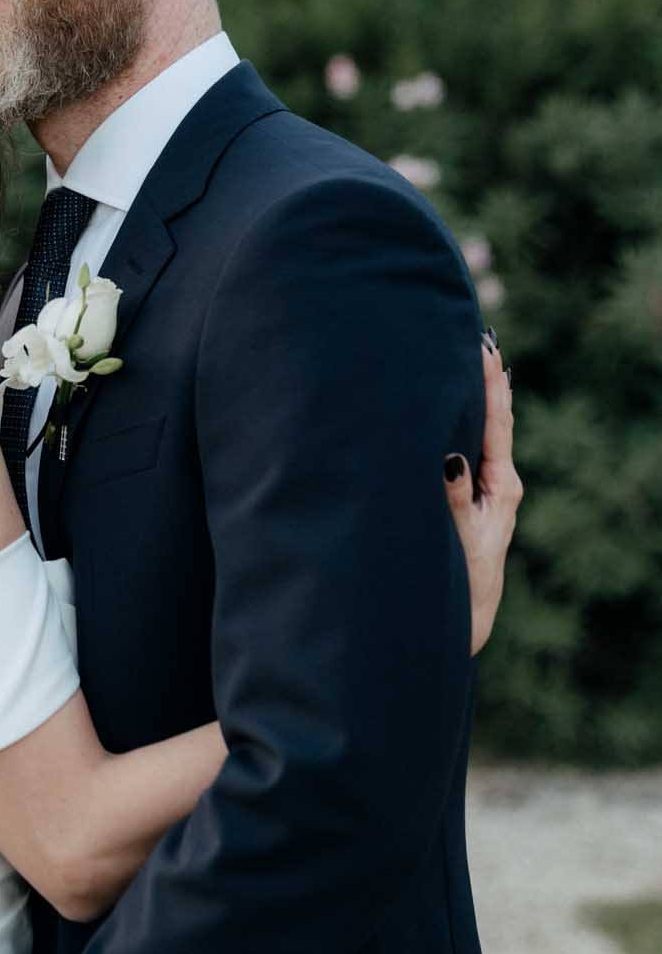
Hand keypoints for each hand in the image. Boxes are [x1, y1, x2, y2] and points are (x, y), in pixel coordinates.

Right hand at [444, 340, 522, 654]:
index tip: (484, 348)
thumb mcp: (459, 539)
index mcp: (501, 487)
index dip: (489, 385)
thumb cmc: (461, 582)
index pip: (496, 424)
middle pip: (495, 420)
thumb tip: (451, 456)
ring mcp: (488, 488)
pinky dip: (468, 421)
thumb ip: (454, 498)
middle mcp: (499, 482)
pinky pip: (471, 447)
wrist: (466, 616)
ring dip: (477, 397)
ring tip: (472, 358)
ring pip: (483, 432)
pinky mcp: (473, 495)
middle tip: (480, 337)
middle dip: (486, 380)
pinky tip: (461, 404)